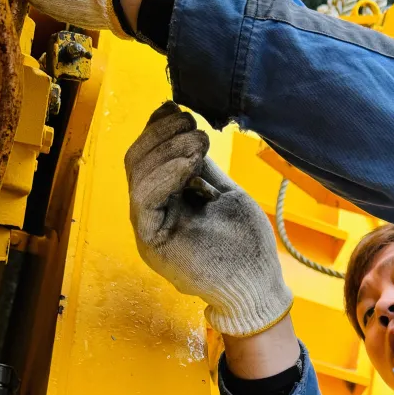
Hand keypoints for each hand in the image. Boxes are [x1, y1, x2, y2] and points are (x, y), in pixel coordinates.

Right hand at [125, 102, 293, 336]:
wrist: (255, 285)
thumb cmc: (245, 245)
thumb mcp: (224, 194)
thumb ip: (202, 168)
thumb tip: (187, 130)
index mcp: (167, 200)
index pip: (150, 156)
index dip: (159, 129)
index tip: (179, 110)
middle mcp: (152, 212)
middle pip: (138, 161)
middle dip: (162, 134)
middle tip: (191, 124)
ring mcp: (148, 227)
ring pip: (138, 175)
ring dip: (167, 149)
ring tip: (196, 140)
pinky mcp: (151, 241)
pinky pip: (146, 199)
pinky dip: (165, 174)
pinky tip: (189, 161)